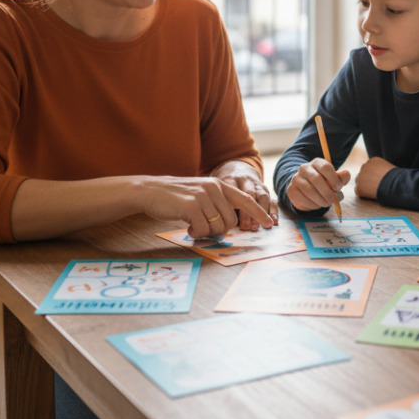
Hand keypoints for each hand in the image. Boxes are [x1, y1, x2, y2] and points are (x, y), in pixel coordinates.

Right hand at [138, 176, 274, 238]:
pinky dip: (196, 233)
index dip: (259, 213)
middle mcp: (214, 188)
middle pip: (231, 221)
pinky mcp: (191, 206)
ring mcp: (203, 196)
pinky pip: (204, 230)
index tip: (269, 223)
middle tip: (203, 227)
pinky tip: (186, 226)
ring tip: (193, 224)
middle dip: (219, 230)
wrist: (149, 191)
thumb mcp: (200, 194)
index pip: (246, 200)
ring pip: (218, 227)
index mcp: (219, 184)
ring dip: (206, 232)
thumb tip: (230, 224)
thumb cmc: (175, 197)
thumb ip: (217, 203)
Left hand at [211, 160, 277, 230]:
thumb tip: (222, 225)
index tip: (233, 221)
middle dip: (249, 212)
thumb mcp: (217, 189)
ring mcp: (257, 184)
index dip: (235, 206)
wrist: (237, 170)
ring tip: (261, 226)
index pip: (233, 190)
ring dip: (262, 212)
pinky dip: (273, 210)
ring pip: (262, 196)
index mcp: (230, 179)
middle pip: (249, 194)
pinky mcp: (265, 189)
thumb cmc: (223, 187)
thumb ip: (219, 203)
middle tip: (248, 228)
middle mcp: (245, 180)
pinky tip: (274, 221)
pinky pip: (271, 198)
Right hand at [287, 158, 350, 211]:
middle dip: (327, 192)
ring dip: (320, 200)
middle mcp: (304, 168)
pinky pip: (302, 199)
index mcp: (317, 162)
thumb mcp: (334, 179)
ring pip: (309, 190)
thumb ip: (341, 177)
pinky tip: (316, 204)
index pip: (325, 167)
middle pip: (317, 179)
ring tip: (326, 203)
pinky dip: (312, 205)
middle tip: (333, 200)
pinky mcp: (291, 190)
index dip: (334, 179)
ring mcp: (296, 178)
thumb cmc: (324, 183)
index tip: (338, 188)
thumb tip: (346, 174)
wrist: (306, 189)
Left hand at [355, 156, 394, 199]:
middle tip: (375, 186)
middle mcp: (365, 166)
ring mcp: (360, 176)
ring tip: (374, 190)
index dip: (373, 175)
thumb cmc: (396, 178)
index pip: (369, 167)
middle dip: (367, 179)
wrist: (395, 185)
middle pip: (362, 173)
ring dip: (364, 186)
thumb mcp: (390, 168)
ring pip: (359, 181)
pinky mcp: (359, 187)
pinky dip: (363, 194)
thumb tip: (380, 176)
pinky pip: (358, 191)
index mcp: (373, 161)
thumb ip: (381, 169)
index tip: (378, 180)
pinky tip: (371, 194)